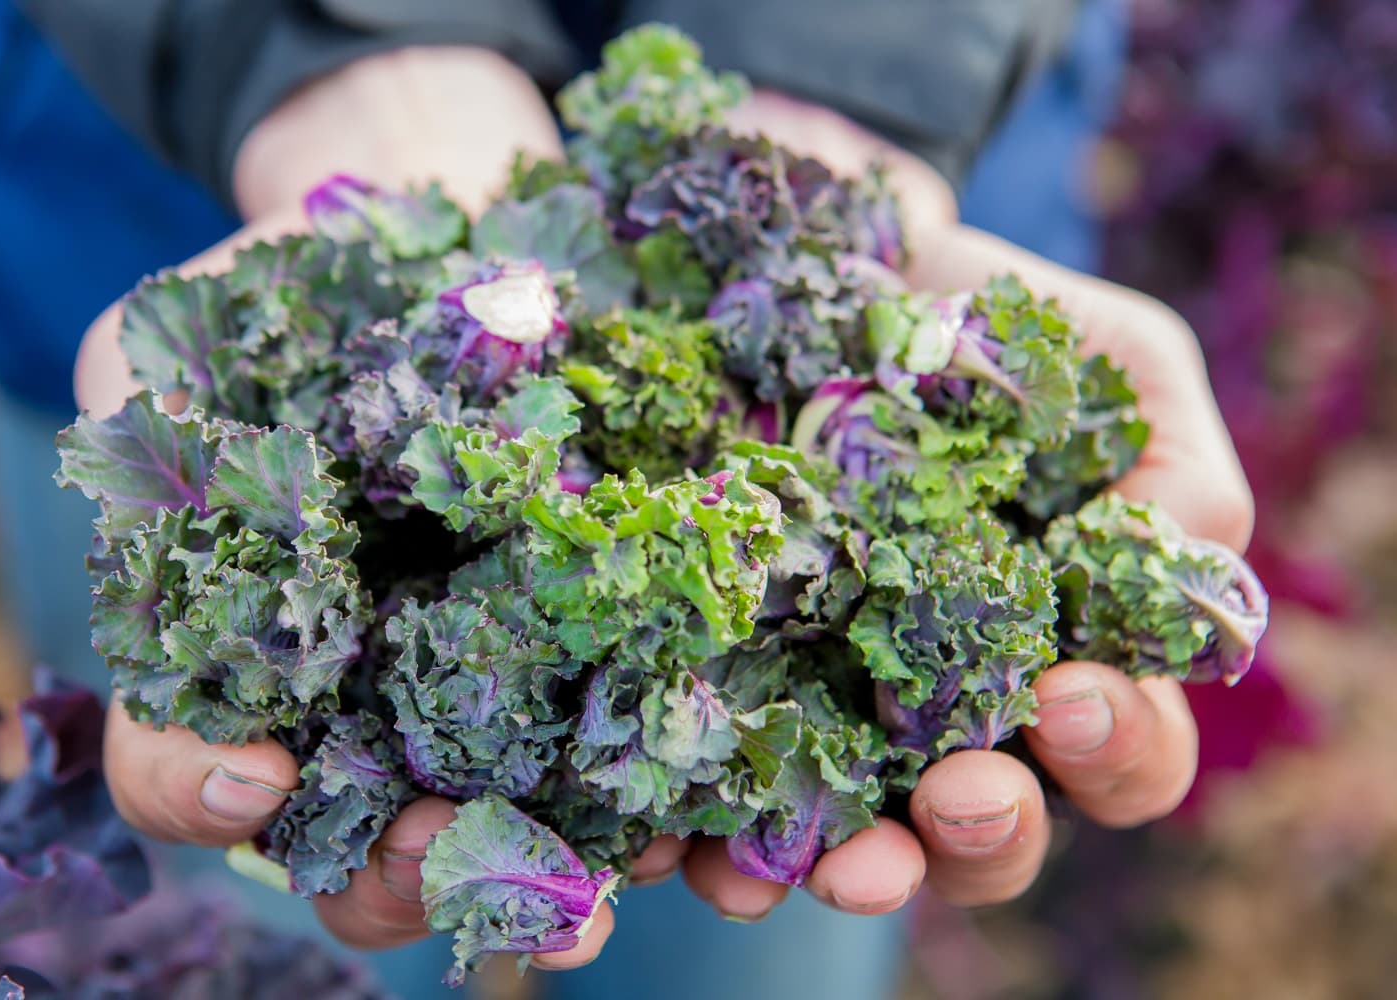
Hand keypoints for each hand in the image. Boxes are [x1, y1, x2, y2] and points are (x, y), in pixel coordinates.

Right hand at [82, 47, 620, 968]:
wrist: (460, 218)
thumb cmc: (305, 281)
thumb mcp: (181, 330)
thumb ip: (143, 422)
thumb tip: (176, 498)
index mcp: (255, 647)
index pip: (187, 767)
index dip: (203, 790)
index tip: (264, 774)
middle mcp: (370, 692)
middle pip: (355, 846)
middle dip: (393, 875)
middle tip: (437, 848)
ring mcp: (495, 680)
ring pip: (504, 831)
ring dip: (536, 872)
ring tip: (593, 878)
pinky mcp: (613, 645)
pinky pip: (636, 749)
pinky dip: (660, 801)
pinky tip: (688, 816)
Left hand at [674, 92, 1253, 918]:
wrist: (830, 278)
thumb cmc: (992, 329)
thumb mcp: (1118, 365)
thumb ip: (1178, 466)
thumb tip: (1180, 569)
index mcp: (1067, 653)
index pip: (1121, 752)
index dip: (1115, 750)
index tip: (1071, 698)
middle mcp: (952, 709)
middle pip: (991, 829)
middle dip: (986, 833)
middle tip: (961, 800)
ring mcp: (832, 708)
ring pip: (857, 837)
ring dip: (856, 867)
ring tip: (836, 863)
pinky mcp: (722, 682)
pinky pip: (718, 786)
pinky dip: (706, 835)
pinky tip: (686, 838)